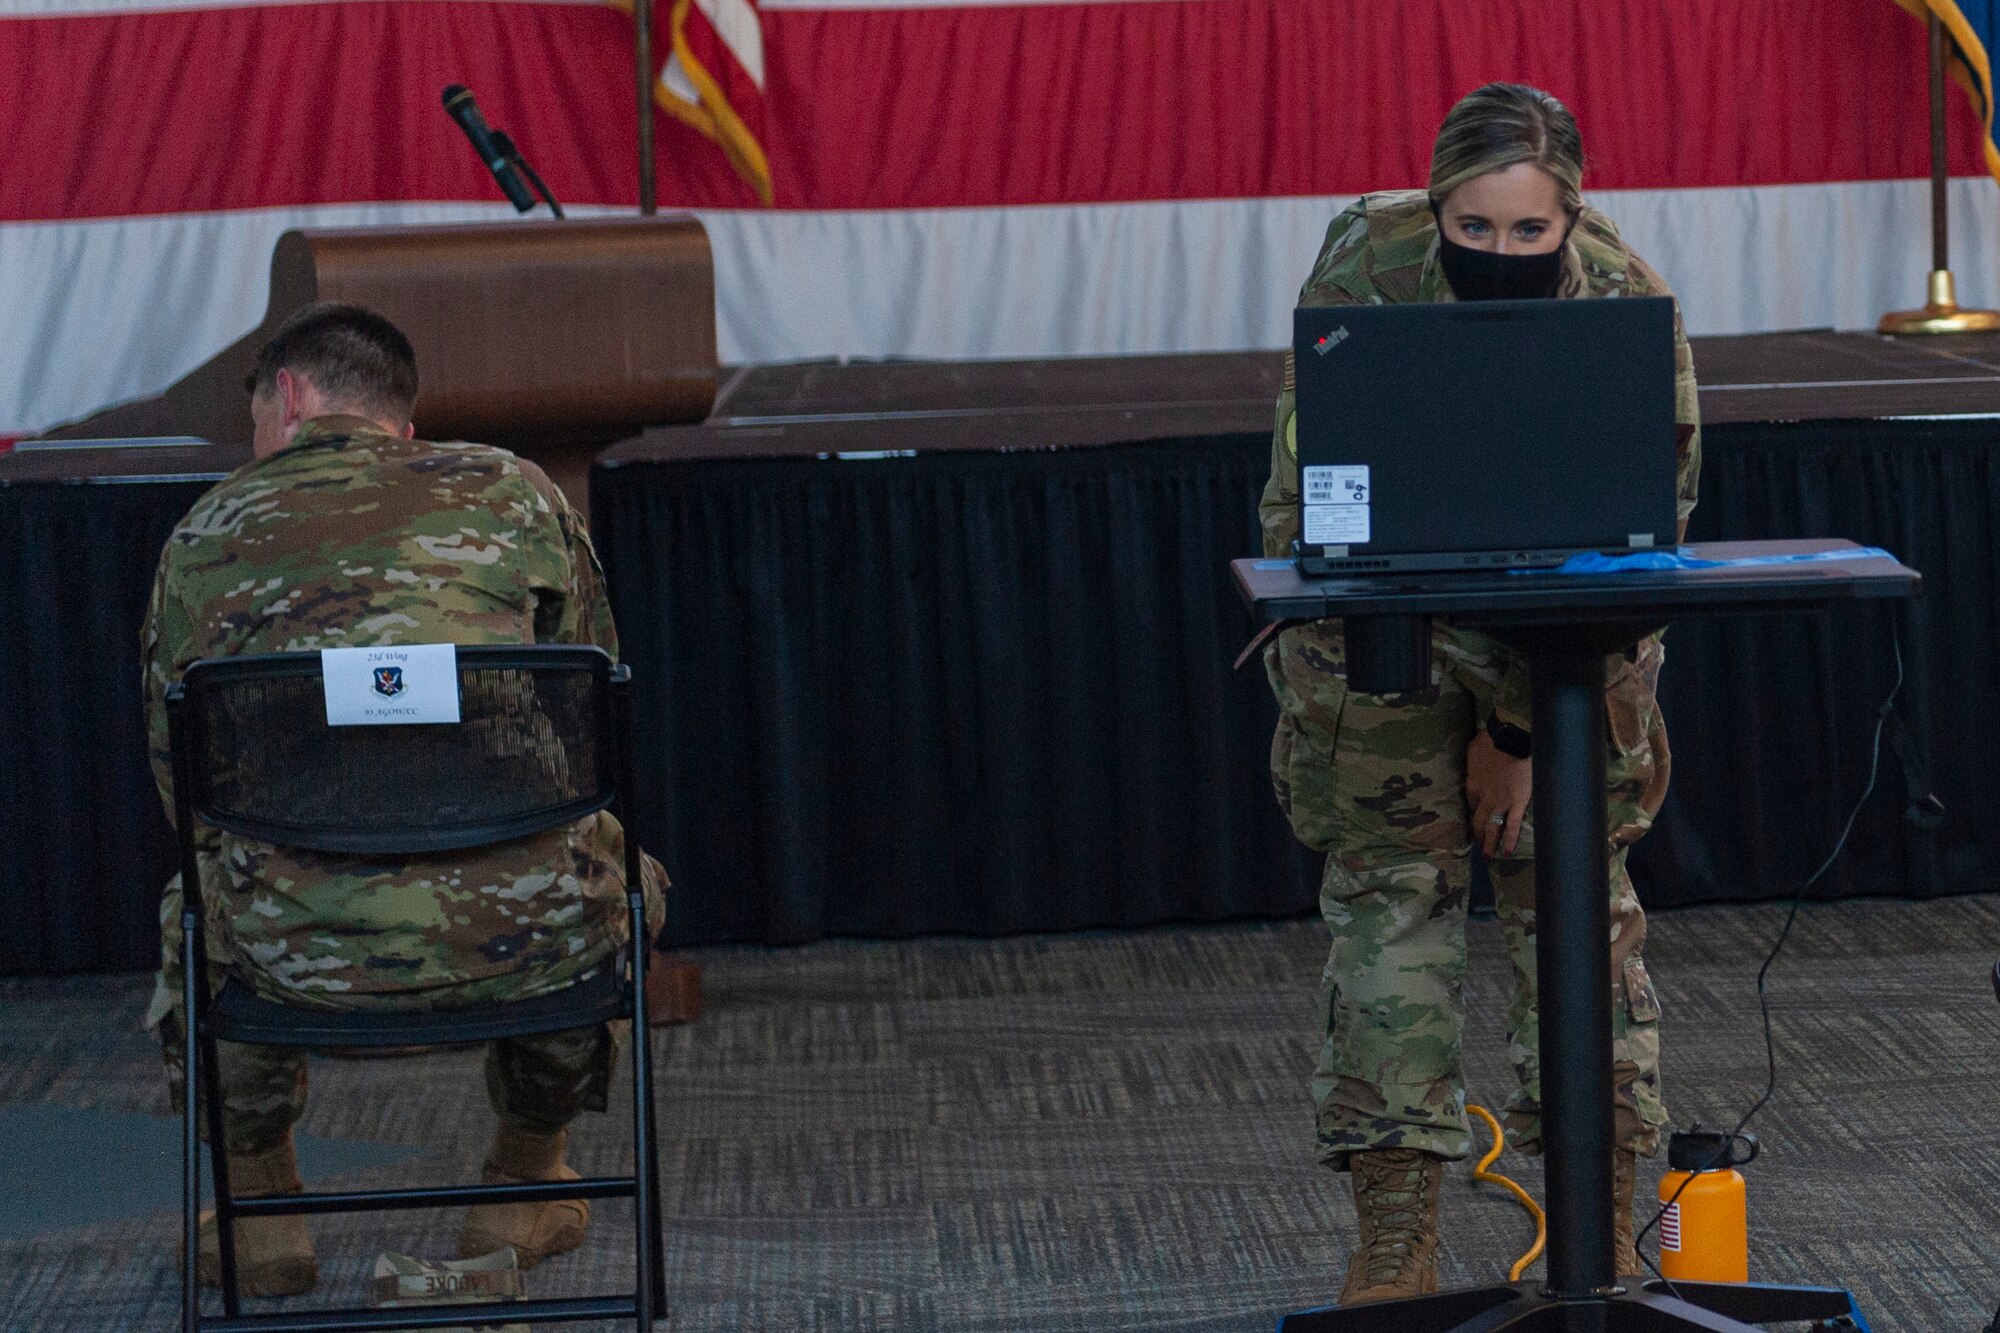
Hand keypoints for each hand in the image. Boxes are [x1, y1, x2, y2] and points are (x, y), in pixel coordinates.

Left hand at [1466, 729, 1531, 856]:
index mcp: (1473, 784)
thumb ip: (1474, 764)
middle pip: (1478, 819)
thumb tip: (1474, 766)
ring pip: (1492, 827)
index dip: (1471, 812)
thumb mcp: (1473, 752)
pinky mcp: (1518, 803)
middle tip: (1476, 844)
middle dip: (1476, 833)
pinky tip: (1507, 853)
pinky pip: (1512, 826)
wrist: (1509, 739)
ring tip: (1487, 857)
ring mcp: (1501, 802)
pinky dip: (1509, 840)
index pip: (1470, 803)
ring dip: (1488, 843)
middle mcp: (1484, 797)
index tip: (1472, 820)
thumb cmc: (1490, 741)